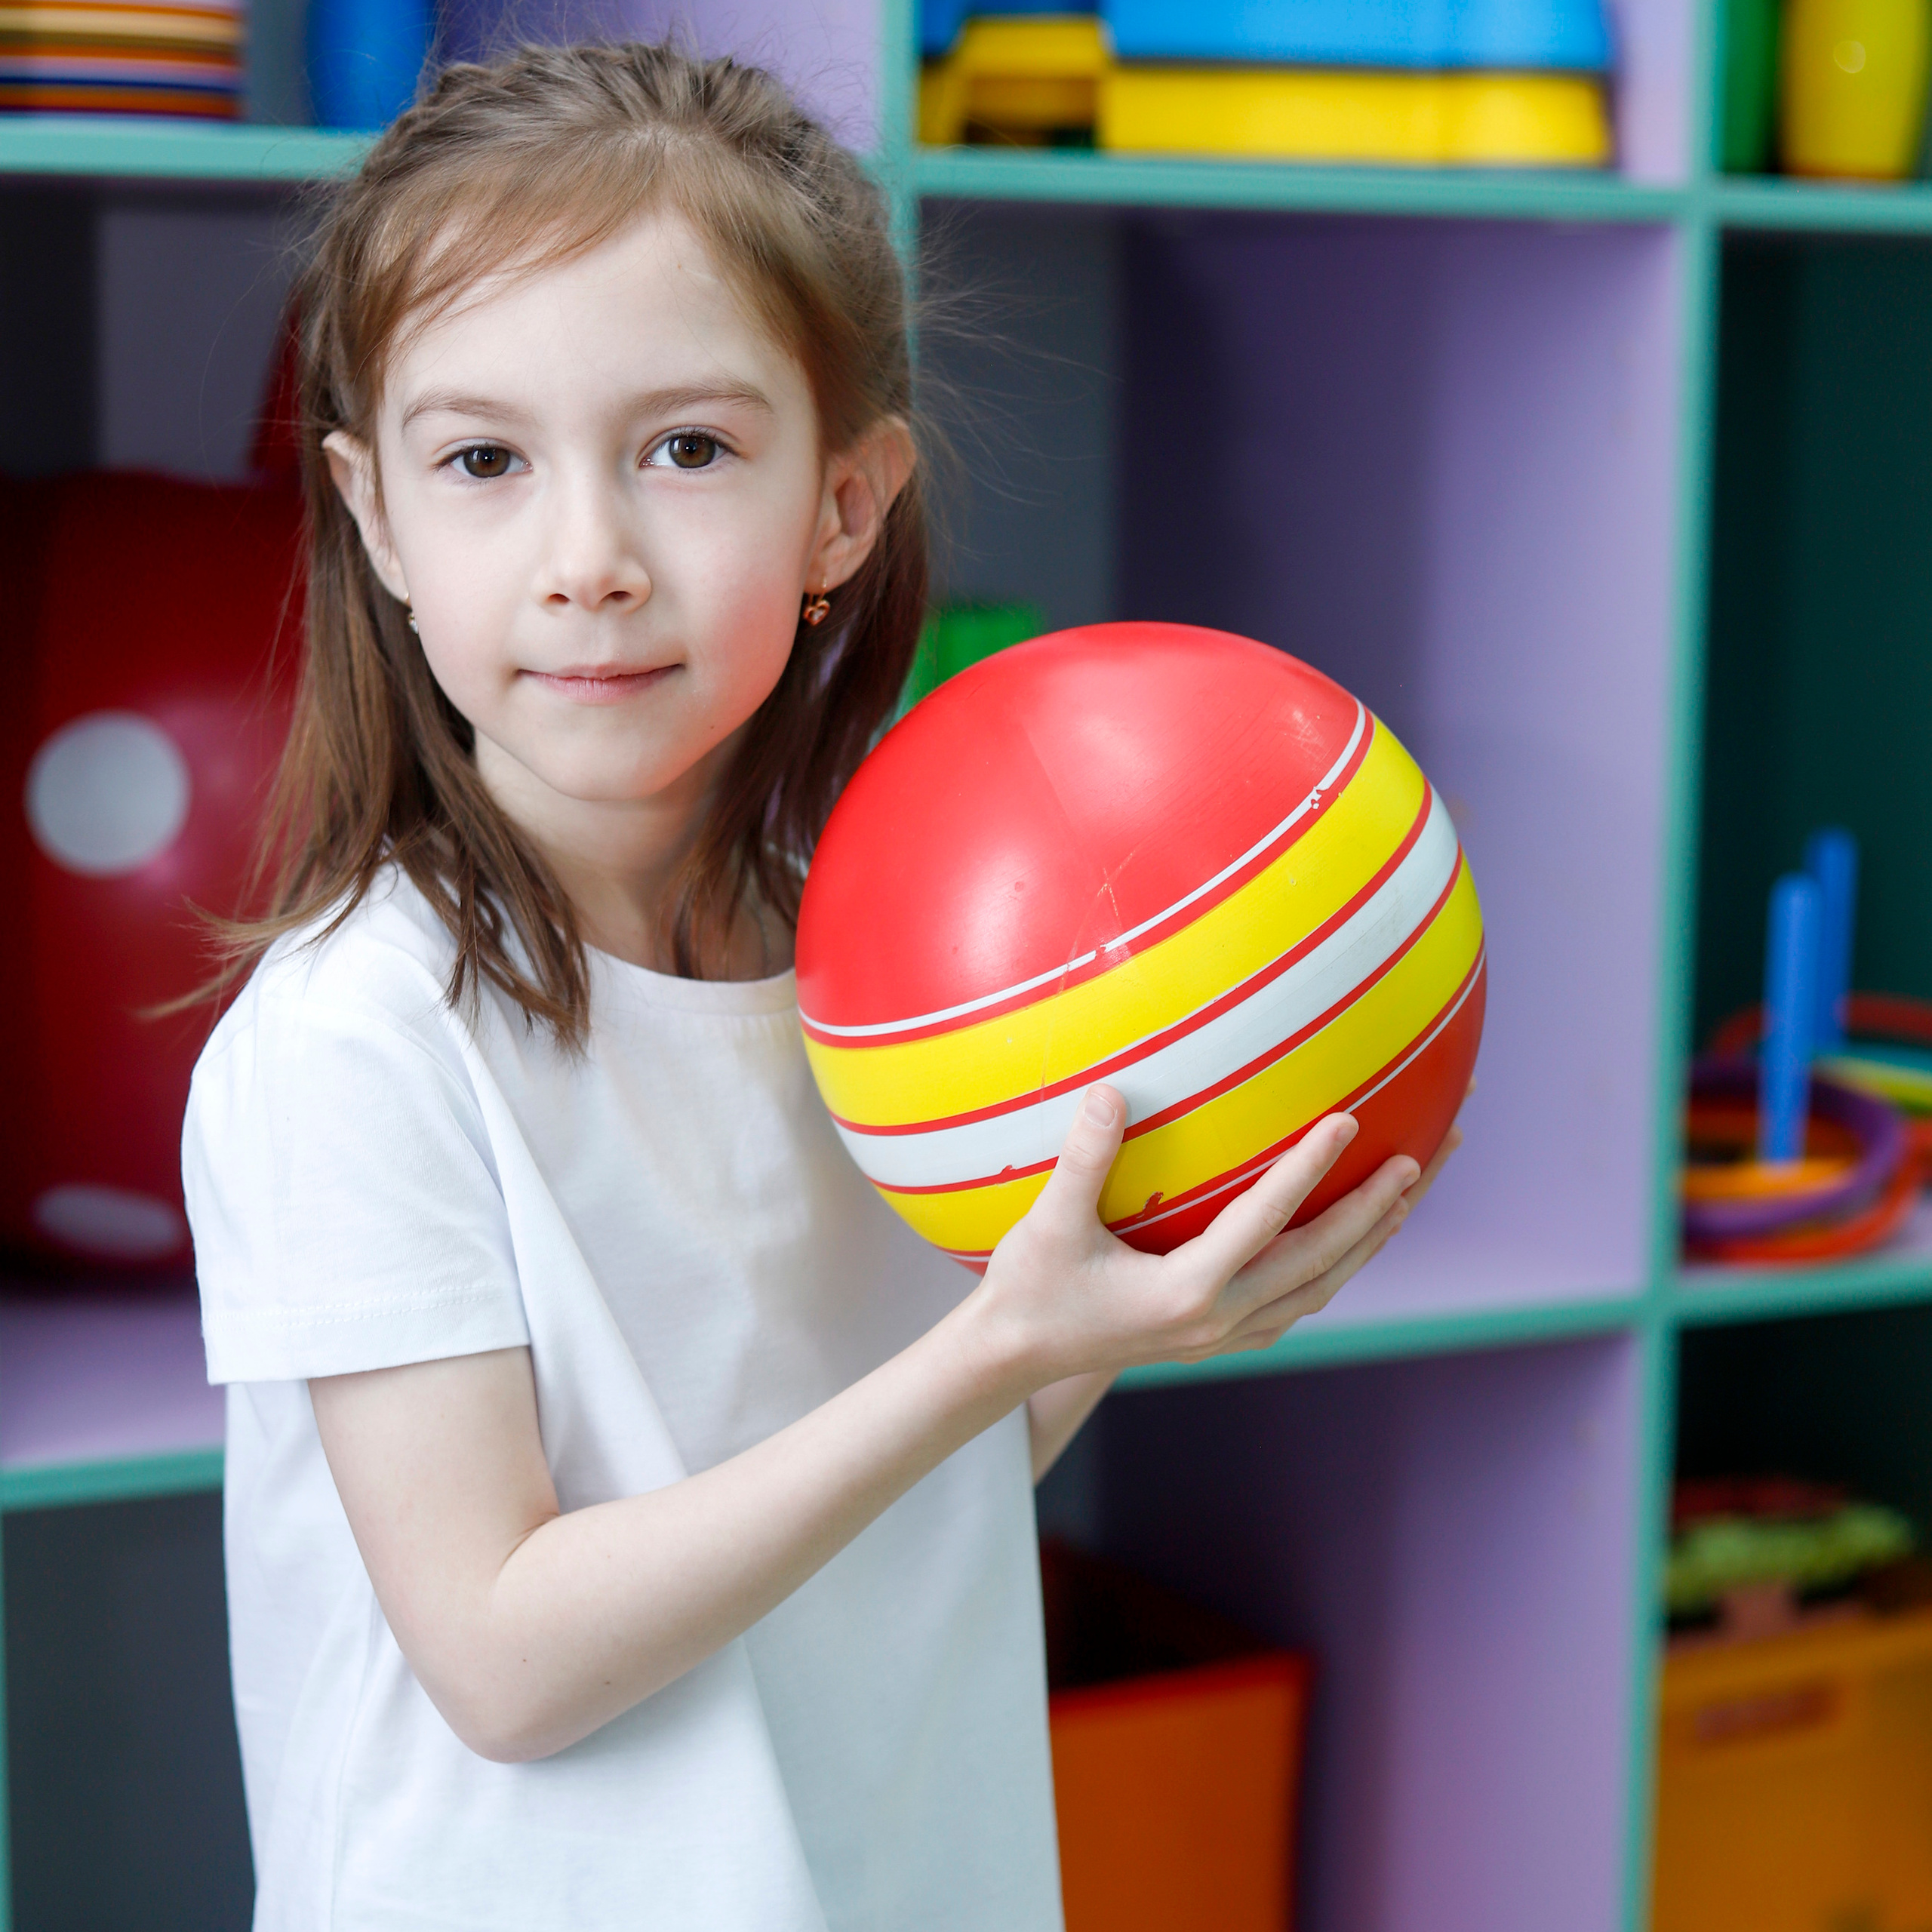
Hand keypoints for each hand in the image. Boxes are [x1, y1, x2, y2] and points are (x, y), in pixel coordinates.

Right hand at [969, 1086, 1464, 1388]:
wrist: (1015, 1359)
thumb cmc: (1027, 1288)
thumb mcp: (1046, 1224)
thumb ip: (1081, 1160)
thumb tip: (1109, 1092)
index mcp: (1186, 1292)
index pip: (1265, 1221)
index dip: (1309, 1167)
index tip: (1348, 1120)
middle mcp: (1218, 1320)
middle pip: (1319, 1263)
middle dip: (1375, 1210)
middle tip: (1422, 1157)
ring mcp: (1223, 1334)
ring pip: (1319, 1287)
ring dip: (1367, 1241)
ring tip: (1407, 1191)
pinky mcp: (1218, 1336)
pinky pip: (1296, 1299)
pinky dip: (1333, 1265)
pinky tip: (1346, 1236)